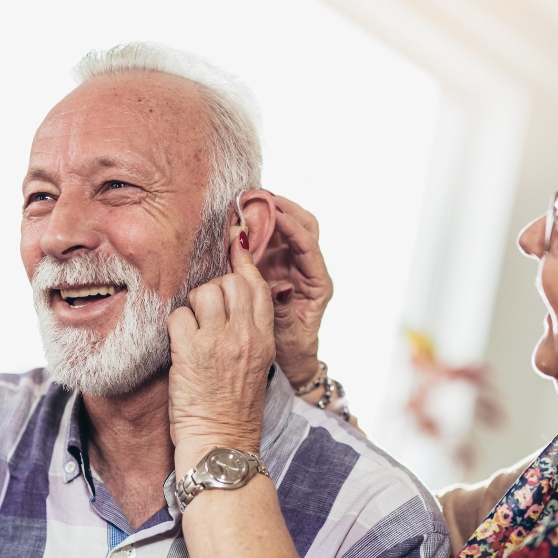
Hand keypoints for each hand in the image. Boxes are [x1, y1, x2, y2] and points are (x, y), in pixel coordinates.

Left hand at [168, 229, 275, 474]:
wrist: (222, 448)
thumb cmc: (234, 413)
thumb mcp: (255, 368)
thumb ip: (248, 334)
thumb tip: (233, 304)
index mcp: (265, 339)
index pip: (257, 284)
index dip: (243, 260)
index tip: (233, 242)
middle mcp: (246, 335)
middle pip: (229, 281)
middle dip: (212, 288)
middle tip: (203, 312)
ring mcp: (219, 342)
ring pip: (203, 291)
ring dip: (191, 306)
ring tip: (190, 331)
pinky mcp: (191, 353)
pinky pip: (177, 316)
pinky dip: (173, 327)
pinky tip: (177, 346)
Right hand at [257, 195, 333, 387]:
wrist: (290, 361)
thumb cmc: (293, 350)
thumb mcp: (289, 334)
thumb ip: (284, 310)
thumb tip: (281, 287)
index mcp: (318, 284)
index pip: (309, 247)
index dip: (293, 227)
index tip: (275, 212)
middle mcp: (307, 269)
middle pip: (305, 227)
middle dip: (285, 209)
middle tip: (261, 196)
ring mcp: (291, 266)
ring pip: (286, 230)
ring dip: (269, 214)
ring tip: (248, 202)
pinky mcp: (275, 267)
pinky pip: (268, 241)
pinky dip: (256, 229)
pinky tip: (240, 221)